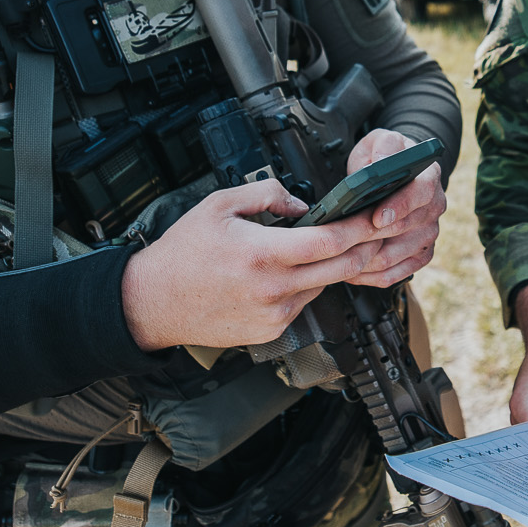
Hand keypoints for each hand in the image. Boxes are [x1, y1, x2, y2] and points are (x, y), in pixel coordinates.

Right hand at [120, 177, 395, 351]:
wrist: (153, 302)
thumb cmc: (182, 252)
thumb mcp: (219, 205)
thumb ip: (267, 194)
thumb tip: (302, 204)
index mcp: (262, 254)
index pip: (329, 242)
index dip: (358, 228)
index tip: (374, 216)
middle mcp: (273, 289)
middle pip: (341, 269)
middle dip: (364, 249)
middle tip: (373, 232)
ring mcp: (274, 315)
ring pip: (323, 286)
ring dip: (329, 267)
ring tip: (317, 248)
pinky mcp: (270, 331)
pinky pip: (302, 304)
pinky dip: (303, 286)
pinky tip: (285, 273)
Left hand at [339, 128, 445, 287]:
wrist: (400, 172)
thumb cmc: (387, 157)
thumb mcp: (381, 140)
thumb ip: (383, 147)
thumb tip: (382, 163)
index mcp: (429, 177)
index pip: (421, 194)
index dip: (399, 207)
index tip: (377, 217)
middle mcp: (435, 206)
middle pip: (406, 230)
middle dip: (372, 237)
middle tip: (343, 241)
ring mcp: (429, 232)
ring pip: (398, 256)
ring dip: (368, 259)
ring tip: (340, 257)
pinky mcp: (421, 253)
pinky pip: (398, 273)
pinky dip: (373, 276)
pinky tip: (353, 271)